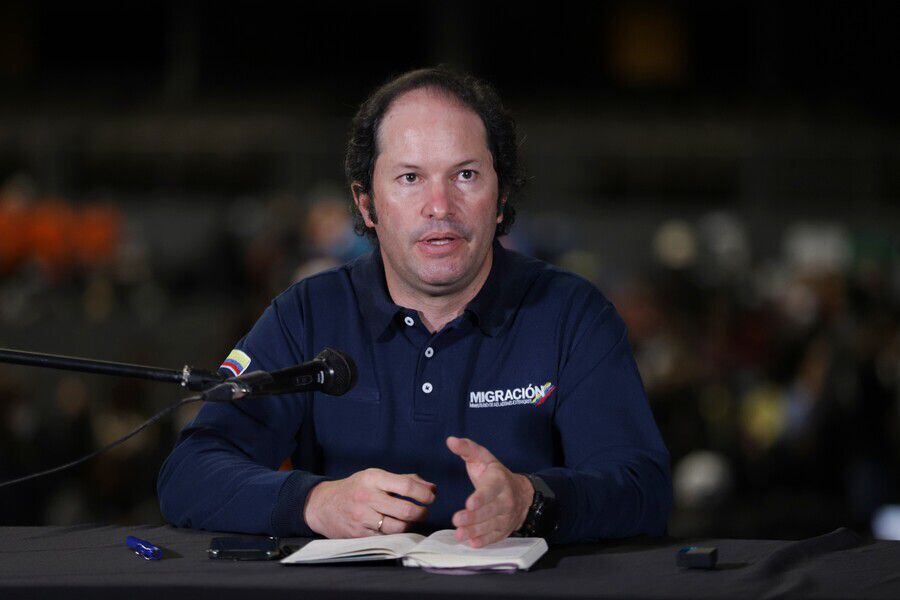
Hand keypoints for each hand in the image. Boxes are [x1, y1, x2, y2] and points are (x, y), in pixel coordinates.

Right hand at [303, 468, 435, 538]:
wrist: (322, 505)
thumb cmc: (356, 488)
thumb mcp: (376, 477)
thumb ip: (405, 480)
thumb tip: (431, 488)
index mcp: (373, 478)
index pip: (406, 486)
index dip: (423, 493)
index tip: (431, 497)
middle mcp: (367, 497)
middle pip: (405, 510)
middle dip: (421, 512)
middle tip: (423, 511)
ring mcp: (362, 517)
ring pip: (397, 527)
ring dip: (409, 525)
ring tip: (410, 520)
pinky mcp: (358, 534)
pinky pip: (385, 537)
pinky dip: (395, 534)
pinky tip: (395, 527)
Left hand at [446, 436, 533, 547]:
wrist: (521, 493)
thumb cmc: (496, 475)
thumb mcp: (484, 458)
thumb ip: (467, 449)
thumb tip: (451, 440)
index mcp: (499, 481)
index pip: (490, 490)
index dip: (481, 498)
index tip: (469, 503)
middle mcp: (505, 500)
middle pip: (490, 510)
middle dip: (473, 517)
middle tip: (457, 520)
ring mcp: (506, 516)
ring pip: (490, 525)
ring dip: (475, 531)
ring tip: (459, 534)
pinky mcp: (504, 530)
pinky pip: (495, 537)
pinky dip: (484, 541)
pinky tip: (472, 543)